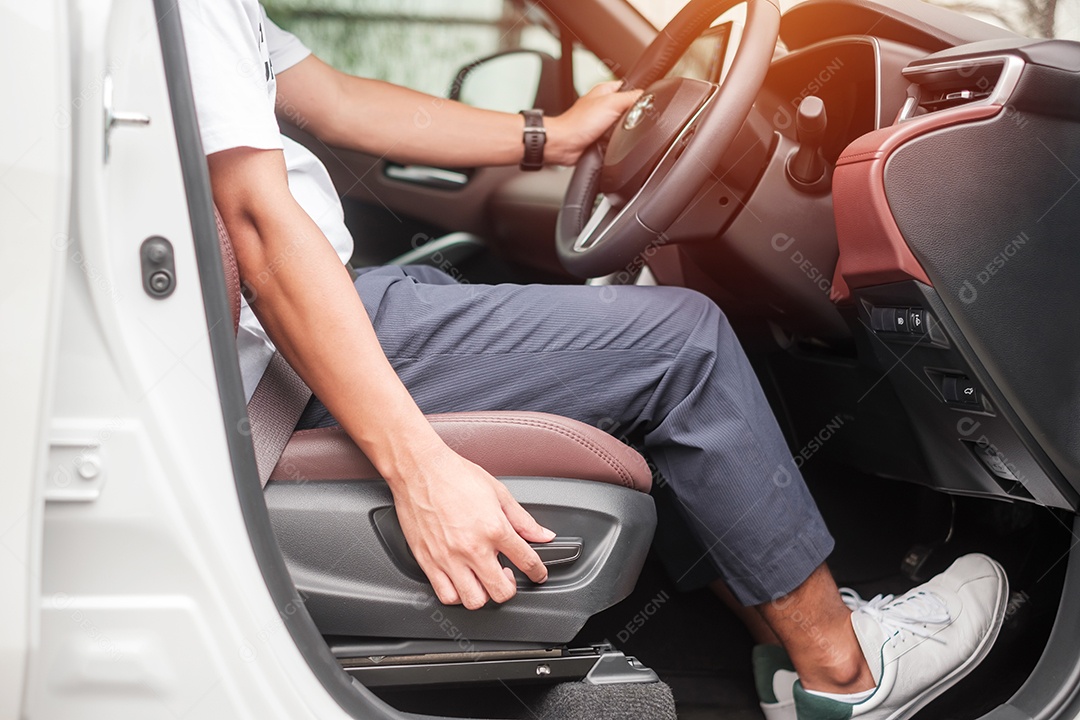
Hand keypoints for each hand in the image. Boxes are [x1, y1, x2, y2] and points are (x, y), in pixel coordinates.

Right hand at [390, 444, 555, 609]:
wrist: (419, 469)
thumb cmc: (455, 476)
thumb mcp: (498, 492)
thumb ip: (523, 520)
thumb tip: (543, 535)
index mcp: (494, 529)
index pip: (527, 562)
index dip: (538, 572)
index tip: (538, 574)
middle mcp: (472, 548)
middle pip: (501, 591)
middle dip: (510, 587)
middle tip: (507, 575)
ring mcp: (449, 558)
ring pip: (474, 600)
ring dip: (484, 594)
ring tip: (483, 579)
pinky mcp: (428, 561)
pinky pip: (446, 595)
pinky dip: (457, 595)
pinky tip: (461, 581)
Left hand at [546, 81, 643, 165]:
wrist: (565, 145)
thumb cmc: (578, 123)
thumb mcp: (612, 103)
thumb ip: (632, 98)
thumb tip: (649, 97)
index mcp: (606, 91)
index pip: (631, 88)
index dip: (640, 95)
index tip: (645, 103)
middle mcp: (604, 105)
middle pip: (630, 109)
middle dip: (634, 117)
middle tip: (630, 121)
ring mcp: (603, 123)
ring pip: (624, 126)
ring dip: (625, 132)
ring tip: (619, 133)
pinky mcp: (601, 138)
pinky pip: (617, 140)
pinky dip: (618, 143)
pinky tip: (614, 143)